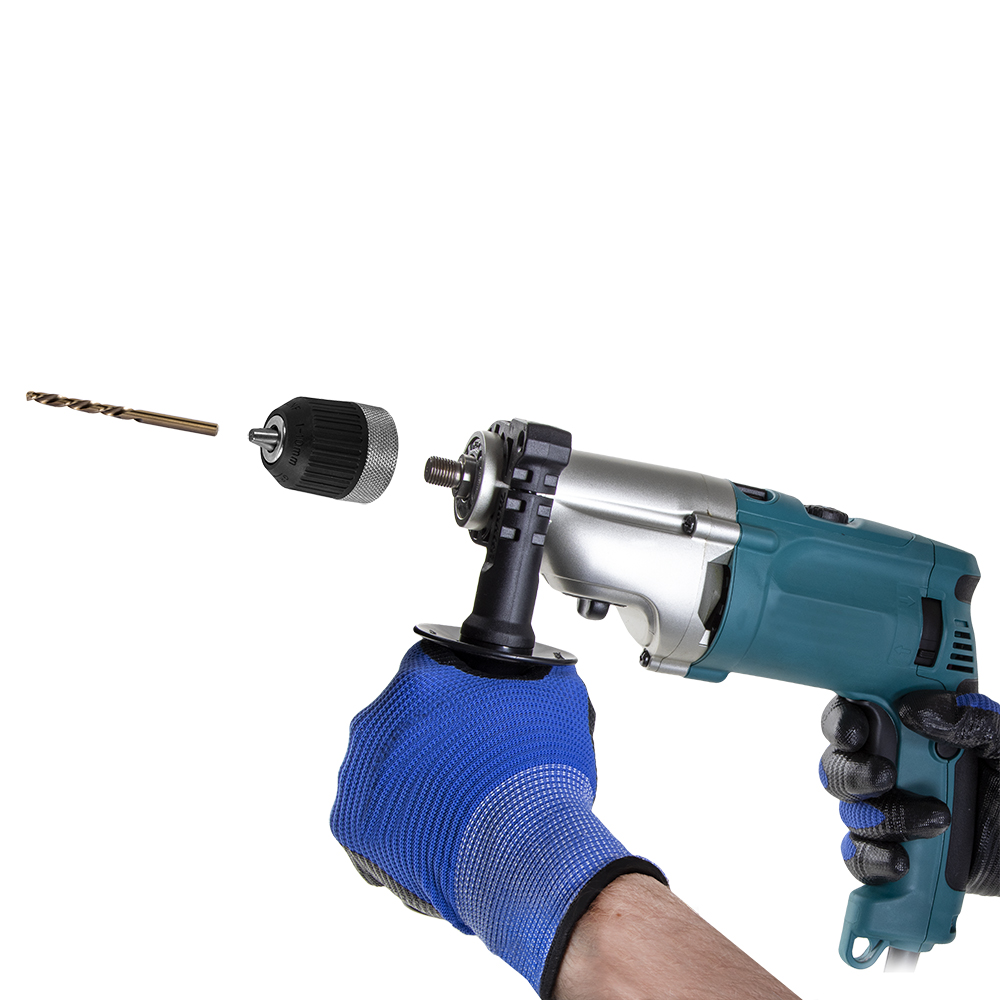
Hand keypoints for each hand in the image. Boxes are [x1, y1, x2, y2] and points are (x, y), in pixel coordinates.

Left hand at [330, 641, 664, 996]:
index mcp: (421, 677)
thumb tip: (540, 669)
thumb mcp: (556, 697)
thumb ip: (535, 674)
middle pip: (406, 720)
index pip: (435, 672)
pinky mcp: (350, 821)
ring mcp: (359, 769)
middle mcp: (378, 717)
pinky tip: (436, 835)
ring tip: (458, 806)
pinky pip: (373, 819)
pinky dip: (400, 827)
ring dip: (415, 782)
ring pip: (387, 767)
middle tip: (474, 767)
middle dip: (436, 741)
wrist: (521, 850)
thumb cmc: (537, 775)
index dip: (462, 699)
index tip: (481, 720)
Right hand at [819, 691, 998, 894]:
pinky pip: (859, 857)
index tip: (857, 734)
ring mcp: (888, 809)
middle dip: (855, 772)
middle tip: (886, 777)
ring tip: (936, 819)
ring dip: (885, 817)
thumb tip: (916, 706)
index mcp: (909, 730)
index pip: (854, 713)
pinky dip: (874, 859)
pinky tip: (902, 860)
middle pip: (837, 763)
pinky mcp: (893, 850)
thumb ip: (969, 719)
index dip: (842, 721)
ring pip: (849, 811)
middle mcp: (889, 766)